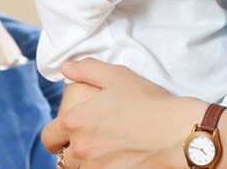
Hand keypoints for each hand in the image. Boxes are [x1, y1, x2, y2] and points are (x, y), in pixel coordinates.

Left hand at [42, 58, 205, 167]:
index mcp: (76, 122)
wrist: (178, 132)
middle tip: (88, 142)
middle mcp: (81, 149)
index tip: (64, 133)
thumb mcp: (117, 75)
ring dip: (85, 163)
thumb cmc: (149, 102)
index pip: (48, 137)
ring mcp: (97, 168)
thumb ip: (86, 68)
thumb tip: (66, 68)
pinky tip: (116, 160)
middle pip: (62, 159)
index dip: (55, 135)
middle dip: (71, 150)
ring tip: (103, 152)